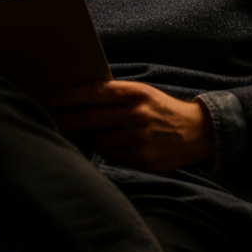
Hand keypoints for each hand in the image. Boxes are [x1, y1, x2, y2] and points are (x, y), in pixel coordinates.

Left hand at [48, 80, 213, 171]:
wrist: (197, 132)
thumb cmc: (160, 110)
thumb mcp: (143, 94)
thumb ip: (116, 96)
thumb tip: (78, 101)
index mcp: (136, 93)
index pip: (96, 92)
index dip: (72, 96)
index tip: (54, 100)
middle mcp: (137, 115)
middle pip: (91, 118)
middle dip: (69, 119)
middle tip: (56, 119)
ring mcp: (140, 138)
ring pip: (100, 140)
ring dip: (96, 137)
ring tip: (105, 133)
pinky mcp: (143, 158)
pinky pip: (112, 156)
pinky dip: (110, 151)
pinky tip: (119, 146)